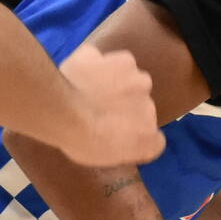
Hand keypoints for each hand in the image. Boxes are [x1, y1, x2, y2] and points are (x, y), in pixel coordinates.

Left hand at [54, 44, 165, 166]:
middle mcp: (150, 109)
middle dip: (125, 106)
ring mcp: (140, 82)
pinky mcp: (125, 61)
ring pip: (134, 80)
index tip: (121, 133)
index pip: (155, 140)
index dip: (138, 134)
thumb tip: (113, 139)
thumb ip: (118, 146)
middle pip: (141, 106)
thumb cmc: (78, 140)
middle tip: (100, 107)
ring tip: (94, 86)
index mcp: (147, 138)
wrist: (65, 111)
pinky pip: (117, 61)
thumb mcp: (101, 157)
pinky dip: (106, 64)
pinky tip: (89, 70)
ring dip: (120, 82)